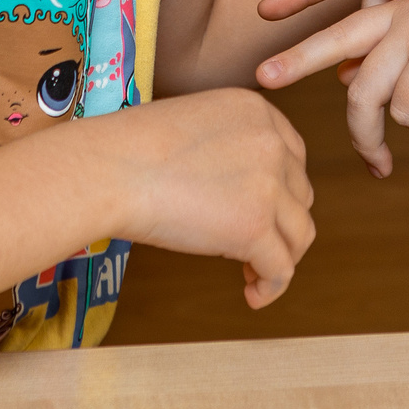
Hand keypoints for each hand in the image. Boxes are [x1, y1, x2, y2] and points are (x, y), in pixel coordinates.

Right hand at [94, 89, 314, 308]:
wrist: (108, 168)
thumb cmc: (129, 150)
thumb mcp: (194, 124)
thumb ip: (227, 147)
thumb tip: (235, 192)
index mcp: (257, 111)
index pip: (293, 158)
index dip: (279, 192)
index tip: (259, 213)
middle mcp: (273, 143)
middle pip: (299, 195)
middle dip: (280, 224)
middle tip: (251, 247)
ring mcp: (269, 185)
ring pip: (299, 233)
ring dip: (281, 257)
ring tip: (251, 275)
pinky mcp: (255, 226)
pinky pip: (281, 269)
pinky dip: (271, 287)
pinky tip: (251, 296)